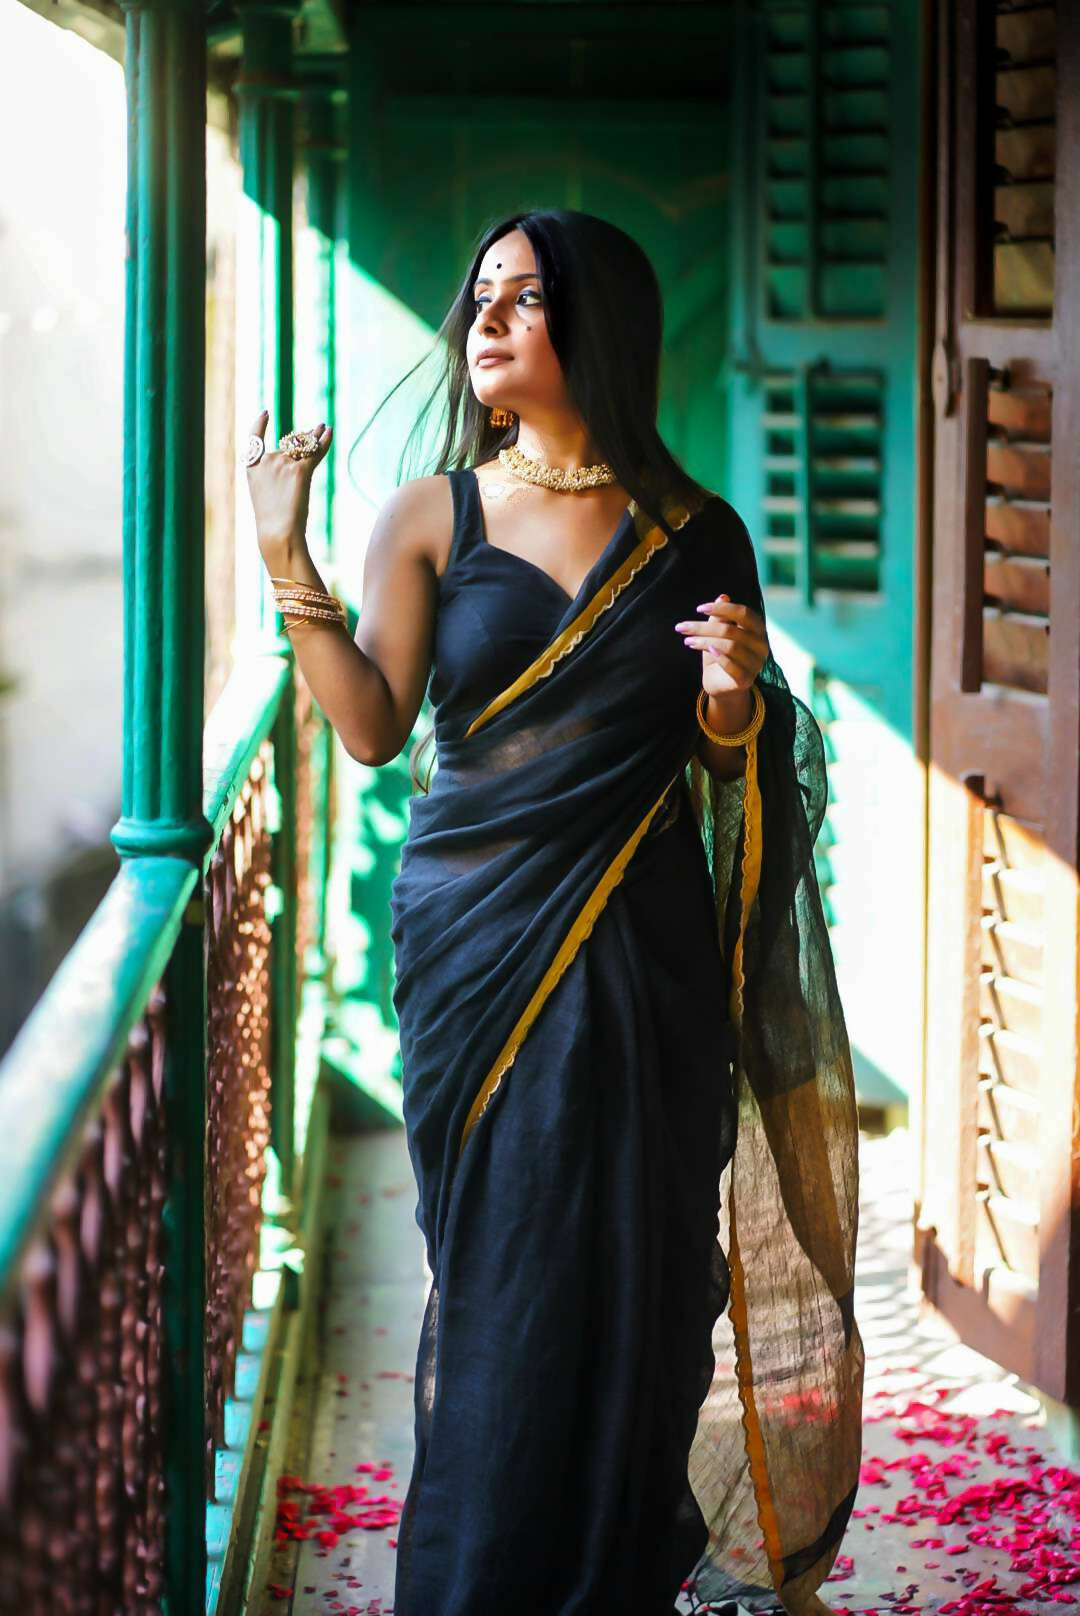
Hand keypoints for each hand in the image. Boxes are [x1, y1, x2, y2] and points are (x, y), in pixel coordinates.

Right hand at [244, 409, 333, 571]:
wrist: (278, 533)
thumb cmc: (272, 521)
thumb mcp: (266, 496)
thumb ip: (274, 478)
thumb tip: (293, 466)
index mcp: (253, 468)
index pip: (254, 440)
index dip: (259, 424)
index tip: (265, 413)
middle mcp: (267, 462)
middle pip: (287, 444)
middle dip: (301, 437)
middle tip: (314, 429)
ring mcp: (283, 464)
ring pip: (303, 446)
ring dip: (314, 435)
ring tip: (323, 427)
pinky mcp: (301, 471)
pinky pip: (315, 452)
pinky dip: (324, 441)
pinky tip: (329, 431)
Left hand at [674, 594, 768, 698]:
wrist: (720, 684)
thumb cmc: (719, 654)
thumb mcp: (717, 633)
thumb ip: (721, 617)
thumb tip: (723, 596)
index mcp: (757, 630)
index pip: (744, 613)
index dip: (722, 609)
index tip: (699, 609)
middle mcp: (761, 645)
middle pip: (731, 630)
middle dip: (703, 627)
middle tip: (681, 627)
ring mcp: (756, 664)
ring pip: (729, 646)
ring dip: (704, 641)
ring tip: (687, 641)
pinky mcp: (746, 680)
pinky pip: (731, 664)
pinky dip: (717, 655)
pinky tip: (704, 650)